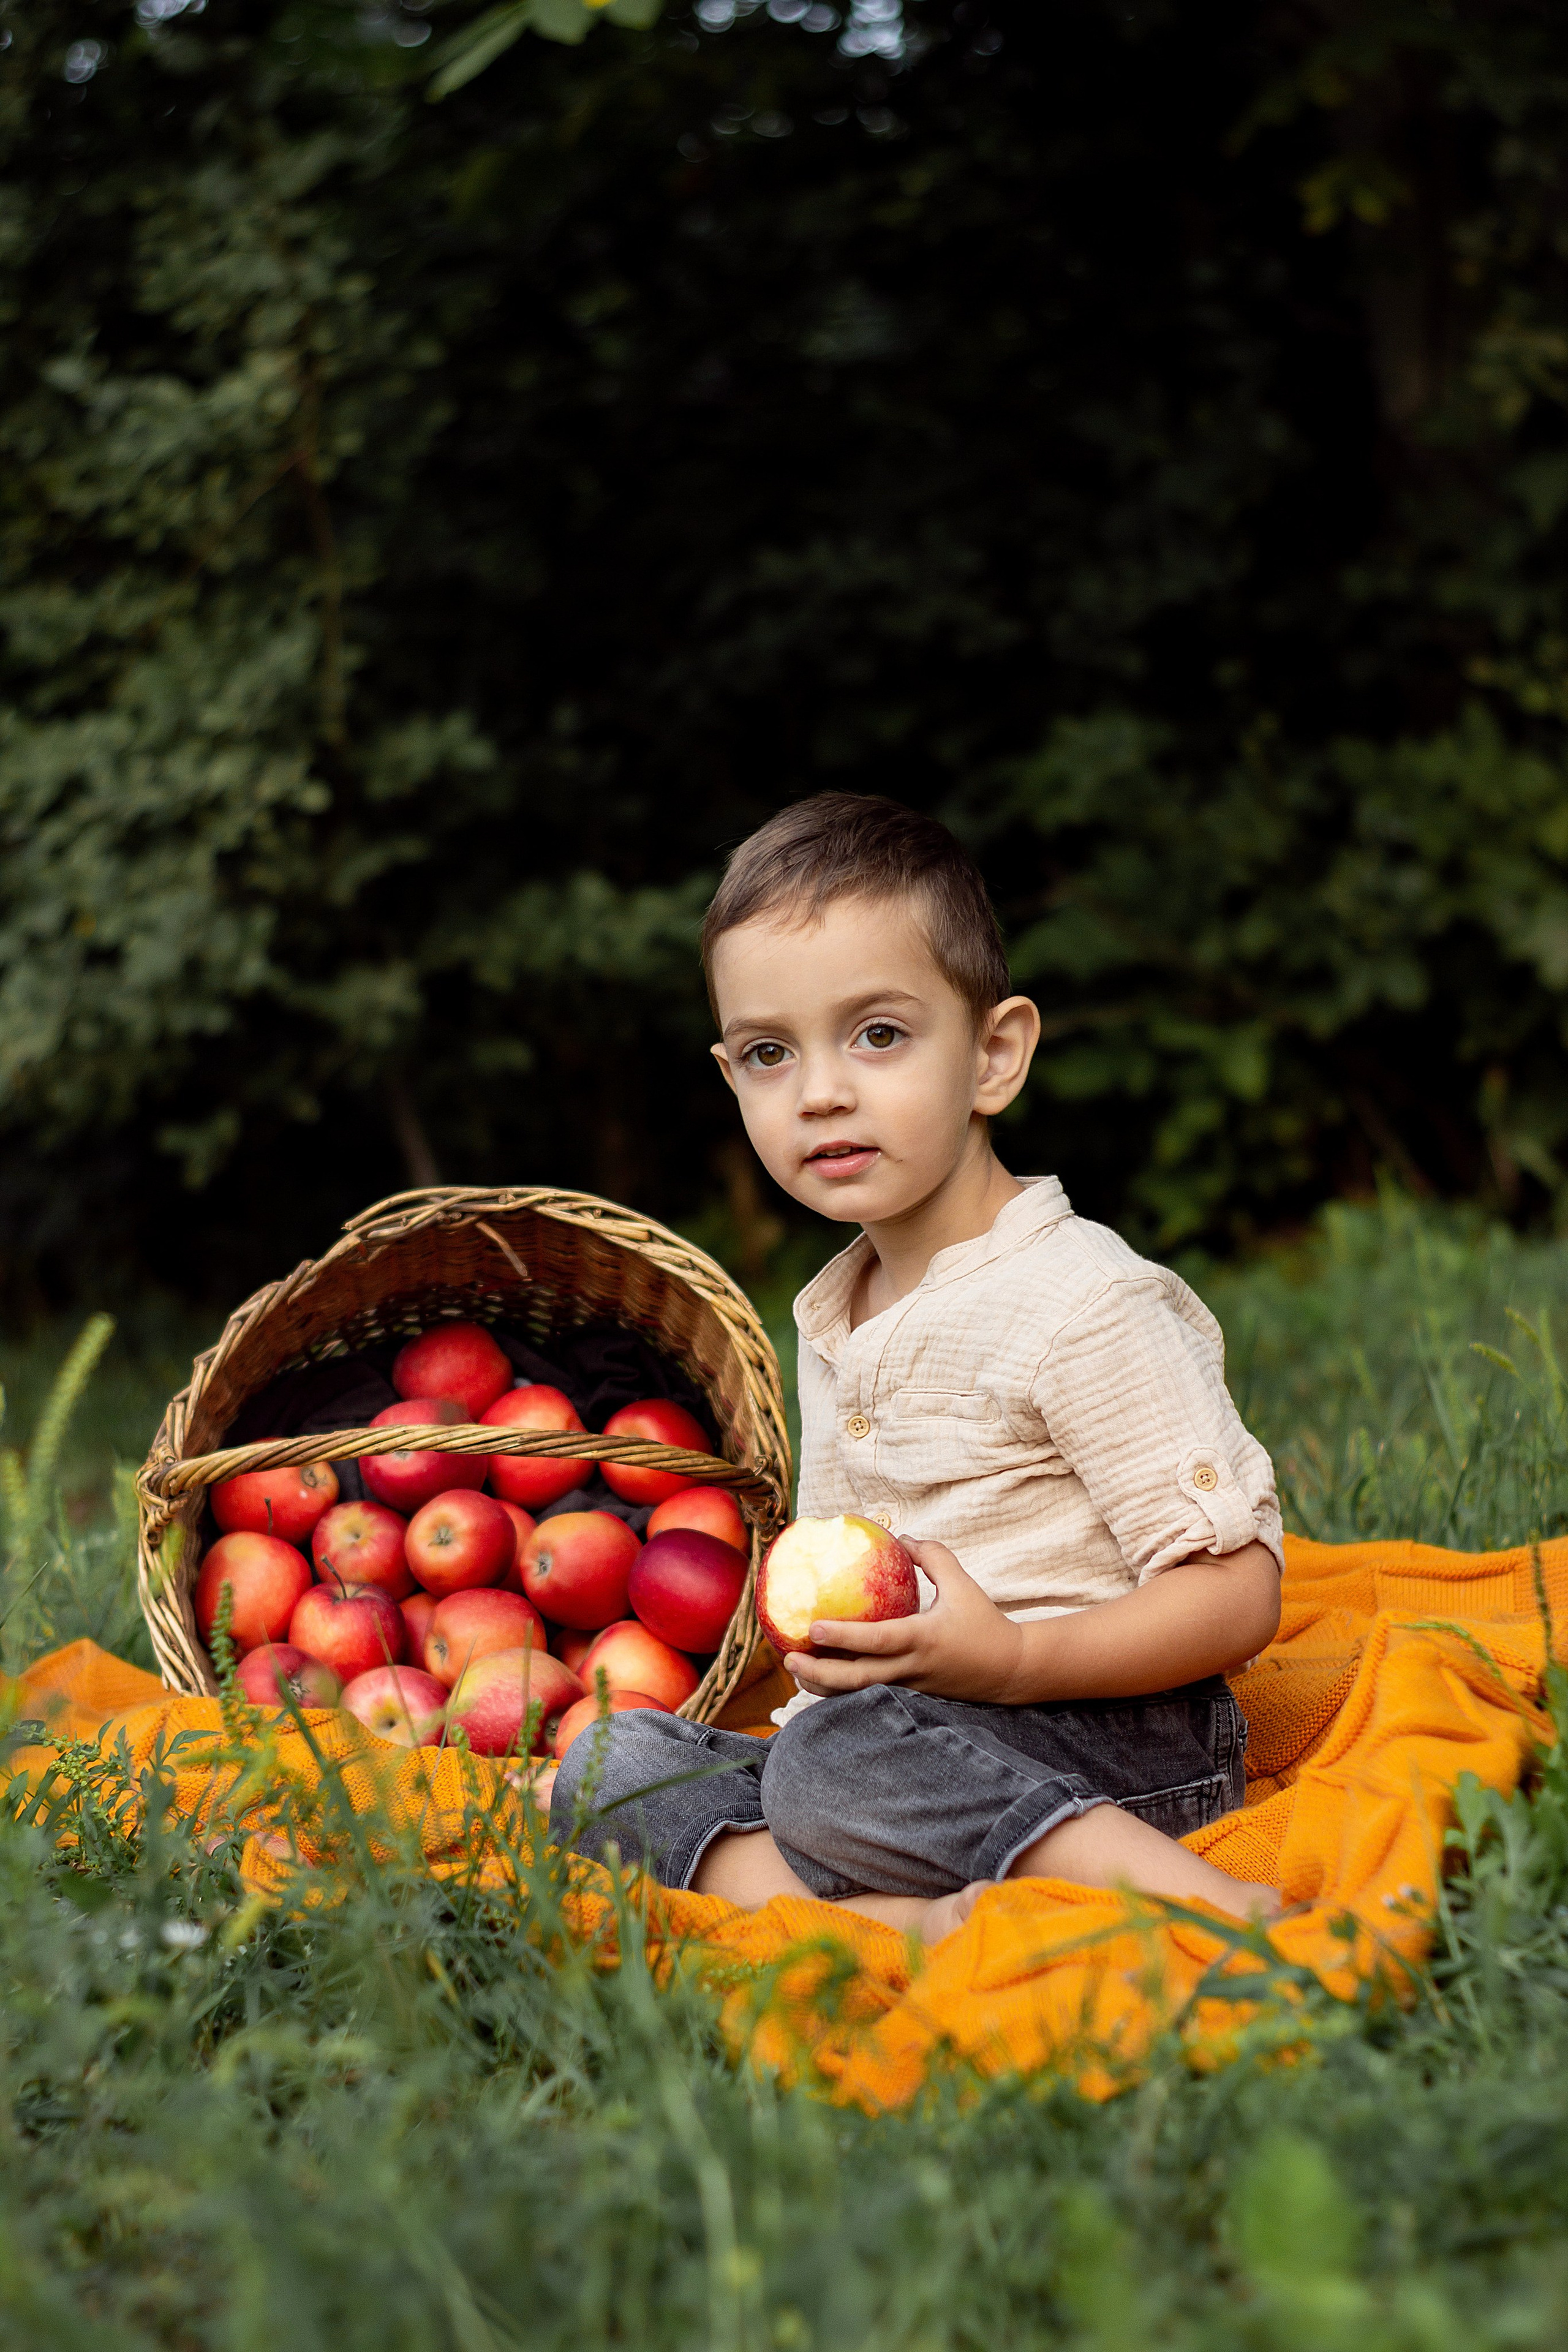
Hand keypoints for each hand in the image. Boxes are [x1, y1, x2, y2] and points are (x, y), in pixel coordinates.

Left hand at [785, 1537, 1027, 1702]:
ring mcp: (909, 1687)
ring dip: (824, 1687)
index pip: (877, 1642)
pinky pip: (870, 1695)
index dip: (843, 1636)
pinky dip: (842, 1690)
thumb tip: (901, 1538)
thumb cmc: (985, 1623)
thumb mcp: (962, 1584)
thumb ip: (933, 1557)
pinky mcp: (910, 1696)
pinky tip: (820, 1680)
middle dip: (820, 1673)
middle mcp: (911, 1667)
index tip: (813, 1627)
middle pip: (857, 1680)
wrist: (1010, 1670)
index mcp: (923, 1639)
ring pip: (859, 1694)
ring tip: (797, 1671)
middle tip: (789, 1658)